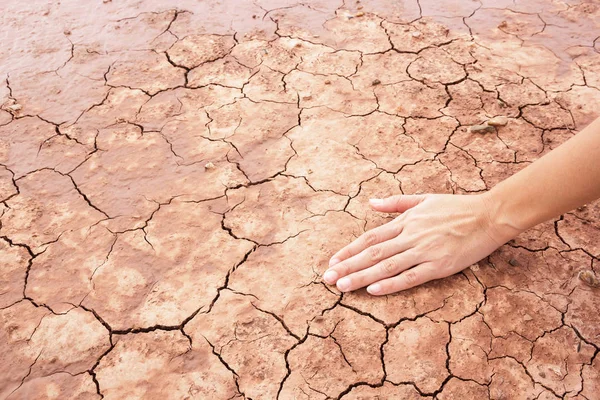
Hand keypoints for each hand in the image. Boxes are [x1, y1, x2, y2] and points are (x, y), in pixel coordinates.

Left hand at [323, 193, 519, 294]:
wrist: (489, 215)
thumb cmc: (457, 207)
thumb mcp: (424, 199)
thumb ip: (396, 203)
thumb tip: (371, 203)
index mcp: (406, 222)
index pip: (370, 238)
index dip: (349, 250)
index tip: (332, 261)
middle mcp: (410, 236)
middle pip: (372, 253)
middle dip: (347, 267)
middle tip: (327, 279)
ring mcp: (424, 251)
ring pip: (386, 266)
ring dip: (361, 277)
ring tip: (342, 287)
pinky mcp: (439, 266)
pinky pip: (411, 277)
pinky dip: (391, 283)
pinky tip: (374, 290)